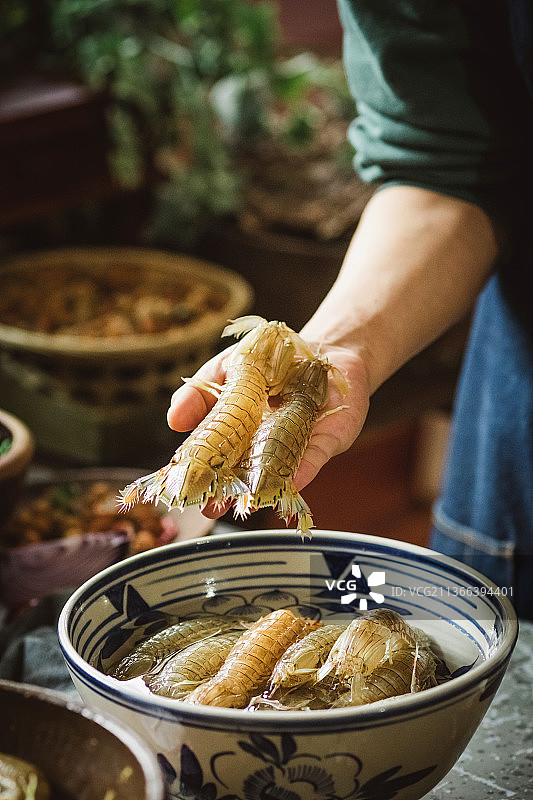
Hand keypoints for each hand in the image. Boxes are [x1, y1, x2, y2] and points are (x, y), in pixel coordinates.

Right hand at [167, 342, 370, 519]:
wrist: (322, 348)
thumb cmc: (270, 359)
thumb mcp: (226, 367)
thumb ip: (199, 392)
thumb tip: (174, 420)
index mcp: (235, 431)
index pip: (213, 457)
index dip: (199, 473)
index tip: (184, 488)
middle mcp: (262, 444)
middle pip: (241, 474)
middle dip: (226, 493)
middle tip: (210, 507)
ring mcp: (293, 445)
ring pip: (275, 473)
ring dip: (262, 490)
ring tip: (248, 503)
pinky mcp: (325, 441)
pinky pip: (314, 458)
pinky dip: (304, 470)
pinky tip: (292, 482)